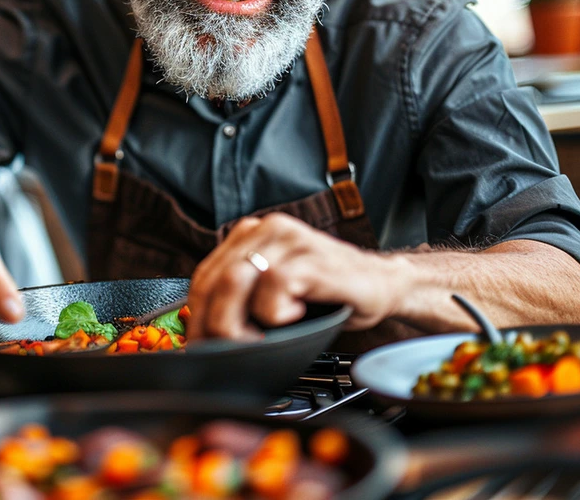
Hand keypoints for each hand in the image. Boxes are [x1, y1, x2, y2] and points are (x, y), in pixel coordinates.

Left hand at [185, 213, 408, 341]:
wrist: (383, 285)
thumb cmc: (328, 293)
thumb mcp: (273, 292)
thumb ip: (240, 299)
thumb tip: (203, 333)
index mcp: (249, 235)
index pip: (204, 276)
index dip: (196, 315)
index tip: (198, 343)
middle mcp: (265, 229)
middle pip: (213, 281)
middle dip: (213, 325)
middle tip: (229, 349)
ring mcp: (287, 240)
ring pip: (234, 283)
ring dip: (239, 323)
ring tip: (261, 336)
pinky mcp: (308, 257)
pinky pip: (272, 288)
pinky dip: (276, 313)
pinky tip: (295, 315)